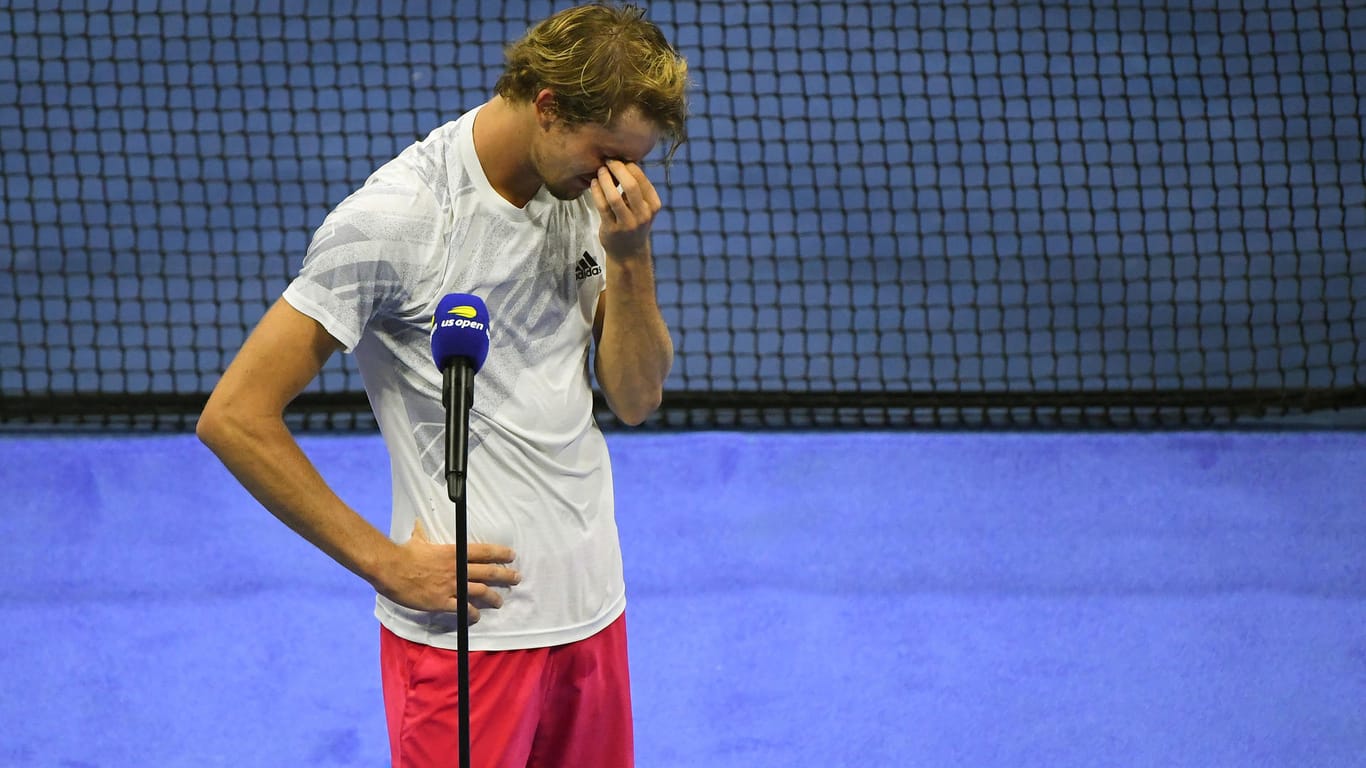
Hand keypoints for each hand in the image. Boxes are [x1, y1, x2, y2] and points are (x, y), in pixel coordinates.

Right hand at [377, 519, 519, 622]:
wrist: (392, 569)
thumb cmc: (405, 552)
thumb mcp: (417, 538)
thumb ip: (422, 532)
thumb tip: (418, 523)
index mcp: (454, 552)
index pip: (483, 552)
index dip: (500, 554)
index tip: (511, 555)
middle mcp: (457, 569)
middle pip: (488, 572)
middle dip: (505, 576)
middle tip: (516, 578)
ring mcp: (451, 586)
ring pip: (480, 592)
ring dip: (492, 598)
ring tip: (499, 602)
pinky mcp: (442, 602)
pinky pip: (462, 609)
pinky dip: (471, 613)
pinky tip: (476, 617)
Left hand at [591, 159, 661, 257]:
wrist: (629, 253)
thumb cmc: (634, 223)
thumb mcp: (643, 207)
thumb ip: (637, 189)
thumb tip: (623, 160)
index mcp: (653, 205)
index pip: (642, 179)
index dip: (629, 166)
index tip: (618, 159)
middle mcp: (643, 215)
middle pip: (631, 186)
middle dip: (617, 169)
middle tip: (608, 161)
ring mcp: (627, 224)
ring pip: (614, 197)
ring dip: (605, 180)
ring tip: (600, 171)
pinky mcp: (612, 229)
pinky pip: (602, 206)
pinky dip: (597, 192)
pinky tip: (594, 183)